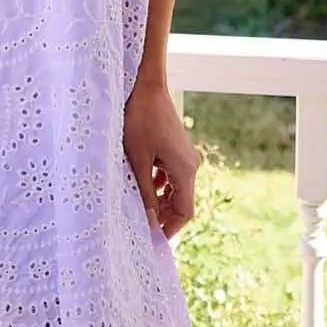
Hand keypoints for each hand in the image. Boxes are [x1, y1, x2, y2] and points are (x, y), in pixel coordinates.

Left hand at [122, 78, 198, 239]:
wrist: (145, 86)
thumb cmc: (139, 120)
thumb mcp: (137, 160)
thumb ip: (144, 193)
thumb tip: (150, 221)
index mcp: (184, 170)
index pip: (184, 212)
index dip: (170, 229)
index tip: (152, 241)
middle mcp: (190, 165)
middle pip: (181, 202)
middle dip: (164, 217)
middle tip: (141, 229)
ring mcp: (184, 157)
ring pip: (175, 190)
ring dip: (159, 202)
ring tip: (138, 210)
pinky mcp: (175, 150)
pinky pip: (170, 176)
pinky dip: (158, 186)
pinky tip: (141, 186)